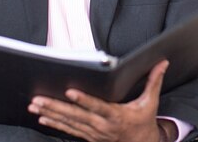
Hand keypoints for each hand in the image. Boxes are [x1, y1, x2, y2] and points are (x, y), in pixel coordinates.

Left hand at [28, 60, 174, 141]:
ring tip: (35, 105)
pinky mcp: (88, 137)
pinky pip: (69, 130)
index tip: (70, 91)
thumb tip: (162, 62)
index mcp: (116, 116)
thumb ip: (154, 81)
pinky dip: (54, 124)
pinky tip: (42, 117)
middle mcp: (102, 126)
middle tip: (39, 98)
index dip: (84, 100)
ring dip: (51, 114)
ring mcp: (93, 133)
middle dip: (56, 107)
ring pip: (69, 123)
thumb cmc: (143, 122)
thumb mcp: (150, 103)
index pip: (97, 107)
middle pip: (76, 116)